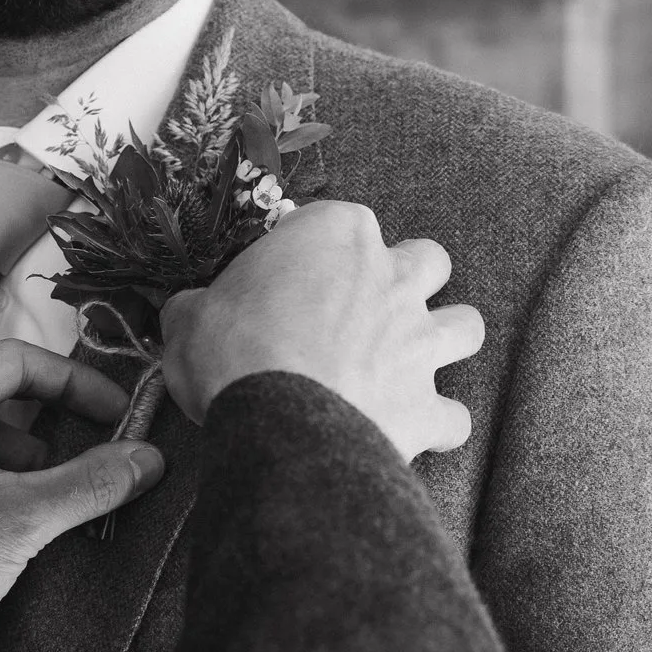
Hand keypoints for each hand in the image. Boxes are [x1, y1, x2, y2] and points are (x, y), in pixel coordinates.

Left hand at [0, 341, 162, 651]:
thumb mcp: (21, 521)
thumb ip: (89, 483)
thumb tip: (147, 459)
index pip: (13, 360)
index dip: (75, 383)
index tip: (117, 413)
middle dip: (47, 405)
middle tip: (95, 430)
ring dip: (21, 440)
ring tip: (57, 482)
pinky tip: (19, 505)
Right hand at [161, 200, 482, 462]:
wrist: (277, 424)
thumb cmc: (232, 353)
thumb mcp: (190, 315)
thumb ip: (198, 305)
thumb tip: (187, 311)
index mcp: (335, 235)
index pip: (337, 220)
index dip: (314, 249)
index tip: (287, 275)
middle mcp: (390, 278)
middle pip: (426, 259)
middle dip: (406, 278)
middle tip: (365, 307)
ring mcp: (418, 341)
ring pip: (465, 325)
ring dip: (443, 339)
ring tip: (410, 359)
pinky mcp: (427, 406)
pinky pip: (453, 416)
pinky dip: (437, 424)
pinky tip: (413, 430)